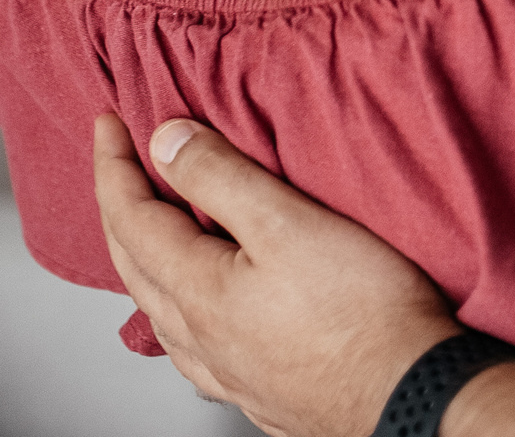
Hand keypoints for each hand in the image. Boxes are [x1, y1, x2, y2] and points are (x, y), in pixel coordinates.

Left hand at [93, 113, 460, 436]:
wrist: (407, 394)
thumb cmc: (362, 310)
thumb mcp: (289, 222)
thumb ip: (222, 179)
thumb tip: (164, 142)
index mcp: (198, 290)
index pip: (132, 217)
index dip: (114, 164)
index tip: (107, 122)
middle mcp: (198, 336)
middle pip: (134, 263)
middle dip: (118, 205)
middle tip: (117, 162)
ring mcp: (224, 369)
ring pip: (157, 310)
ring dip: (143, 259)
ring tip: (147, 230)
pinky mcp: (256, 389)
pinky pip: (190, 346)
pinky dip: (176, 312)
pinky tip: (194, 319)